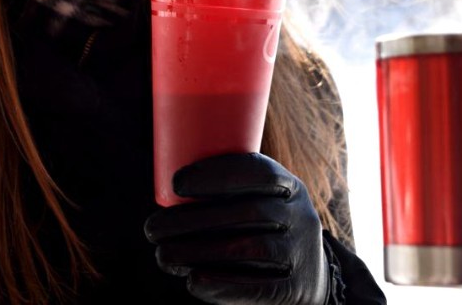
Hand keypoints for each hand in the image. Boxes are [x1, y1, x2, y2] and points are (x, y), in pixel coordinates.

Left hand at [144, 153, 328, 304]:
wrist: (308, 277)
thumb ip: (226, 193)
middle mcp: (302, 216)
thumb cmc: (263, 229)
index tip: (176, 183)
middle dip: (192, 219)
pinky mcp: (297, 289)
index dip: (217, 174)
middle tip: (152, 228)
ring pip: (248, 249)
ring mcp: (302, 253)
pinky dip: (222, 285)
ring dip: (198, 252)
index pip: (259, 171)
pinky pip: (258, 287)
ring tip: (162, 254)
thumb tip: (165, 193)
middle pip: (247, 213)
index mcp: (290, 186)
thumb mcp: (260, 201)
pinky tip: (193, 282)